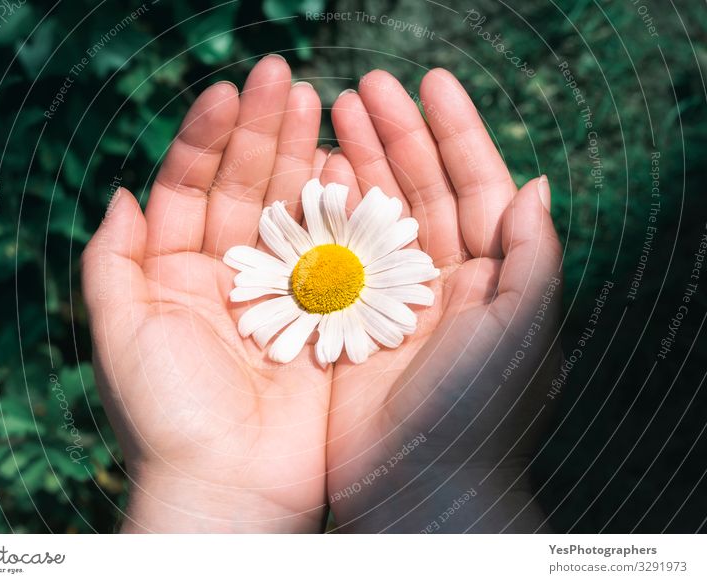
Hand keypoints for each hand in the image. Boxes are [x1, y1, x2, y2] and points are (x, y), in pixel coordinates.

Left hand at [81, 56, 330, 532]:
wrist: (230, 484)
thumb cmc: (166, 413)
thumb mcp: (118, 330)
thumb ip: (111, 260)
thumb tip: (120, 192)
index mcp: (175, 274)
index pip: (189, 188)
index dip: (206, 138)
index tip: (228, 91)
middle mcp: (229, 275)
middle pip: (245, 188)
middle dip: (262, 132)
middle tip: (285, 76)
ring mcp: (280, 292)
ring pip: (292, 211)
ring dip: (303, 157)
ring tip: (318, 104)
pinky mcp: (323, 316)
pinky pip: (333, 253)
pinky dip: (340, 211)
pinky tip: (347, 165)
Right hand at [324, 70, 562, 531]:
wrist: (418, 489)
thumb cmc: (477, 413)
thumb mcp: (520, 329)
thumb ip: (534, 256)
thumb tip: (537, 185)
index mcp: (489, 276)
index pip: (476, 185)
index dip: (455, 131)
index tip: (427, 82)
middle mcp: (442, 281)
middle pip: (419, 189)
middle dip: (395, 136)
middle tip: (361, 87)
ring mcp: (391, 299)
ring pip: (374, 215)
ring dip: (356, 165)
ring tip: (330, 116)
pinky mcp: (349, 322)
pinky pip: (335, 255)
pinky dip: (322, 215)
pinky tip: (307, 179)